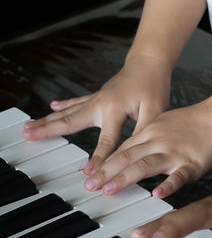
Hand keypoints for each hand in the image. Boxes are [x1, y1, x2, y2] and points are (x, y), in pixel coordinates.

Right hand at [21, 57, 170, 177]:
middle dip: (49, 131)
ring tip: (29, 127)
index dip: (99, 159)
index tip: (89, 175)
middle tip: (29, 138)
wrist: (150, 61)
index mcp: (115, 109)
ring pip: (68, 112)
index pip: (106, 140)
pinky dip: (63, 106)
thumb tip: (133, 153)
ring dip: (47, 120)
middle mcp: (100, 104)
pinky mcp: (97, 96)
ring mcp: (96, 99)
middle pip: (71, 121)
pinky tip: (52, 106)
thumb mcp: (156, 110)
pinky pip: (76, 103)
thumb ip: (143, 131)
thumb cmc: (154, 86)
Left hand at [82, 101, 211, 199]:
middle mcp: (158, 142)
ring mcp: (174, 153)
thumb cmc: (192, 122)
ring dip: (126, 177)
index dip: (104, 163)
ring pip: (146, 165)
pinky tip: (158, 195)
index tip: (88, 176)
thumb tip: (126, 152)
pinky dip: (168, 185)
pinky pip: (179, 176)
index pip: (122, 150)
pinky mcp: (192, 163)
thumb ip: (144, 138)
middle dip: (106, 172)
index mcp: (150, 132)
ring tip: (109, 190)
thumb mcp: (162, 122)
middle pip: (128, 157)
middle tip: (89, 186)